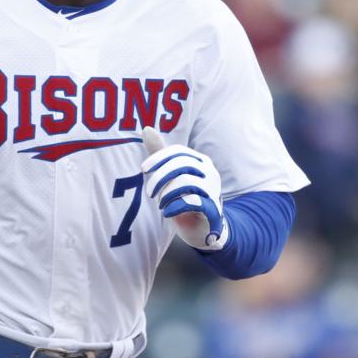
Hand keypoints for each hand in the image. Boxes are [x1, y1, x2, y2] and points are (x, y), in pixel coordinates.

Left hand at [141, 126, 228, 250]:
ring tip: (161, 204)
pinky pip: (192, 202)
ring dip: (167, 194)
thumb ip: (160, 155)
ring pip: (186, 182)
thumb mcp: (171, 175)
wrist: (204, 228)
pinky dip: (175, 206)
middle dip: (160, 177)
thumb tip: (146, 129)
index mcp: (200, 161)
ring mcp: (213, 190)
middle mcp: (210, 172)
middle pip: (181, 164)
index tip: (144, 169)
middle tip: (149, 192)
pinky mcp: (213, 209)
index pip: (178, 151)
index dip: (158, 158)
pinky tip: (168, 212)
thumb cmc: (185, 198)